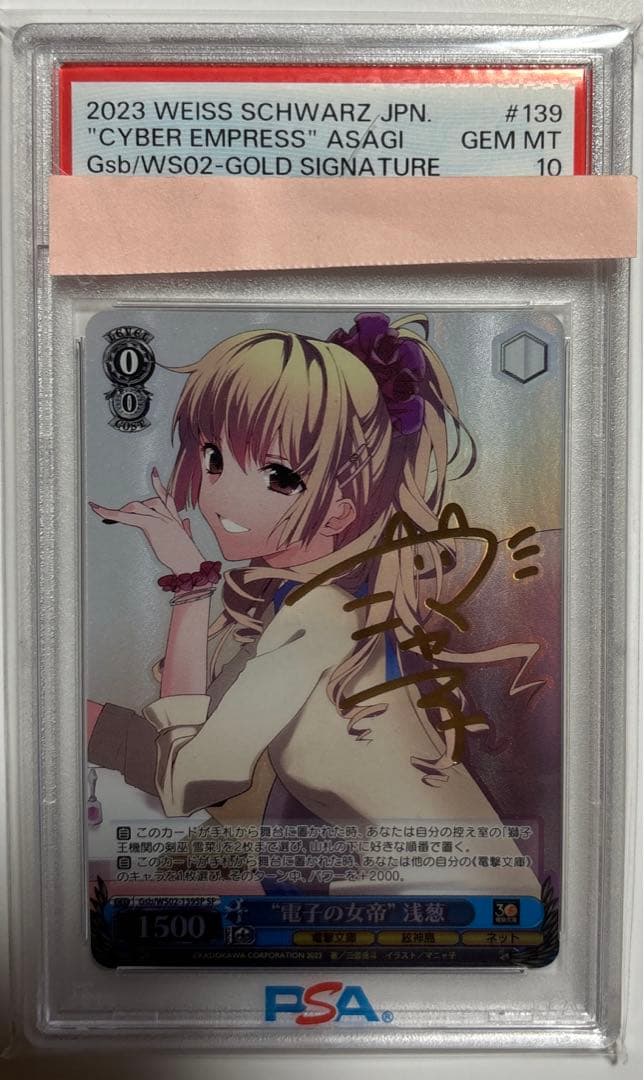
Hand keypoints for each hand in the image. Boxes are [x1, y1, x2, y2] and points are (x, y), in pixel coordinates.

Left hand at [89, 467, 204, 573]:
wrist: (190, 563)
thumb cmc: (188, 556)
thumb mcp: (186, 539)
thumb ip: (186, 529)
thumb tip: (186, 522)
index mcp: (174, 518)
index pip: (166, 497)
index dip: (158, 484)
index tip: (154, 472)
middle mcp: (167, 516)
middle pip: (147, 502)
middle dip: (130, 509)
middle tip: (115, 516)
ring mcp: (160, 519)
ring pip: (136, 507)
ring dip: (119, 512)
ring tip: (104, 514)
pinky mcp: (152, 525)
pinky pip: (128, 517)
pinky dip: (111, 513)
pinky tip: (99, 510)